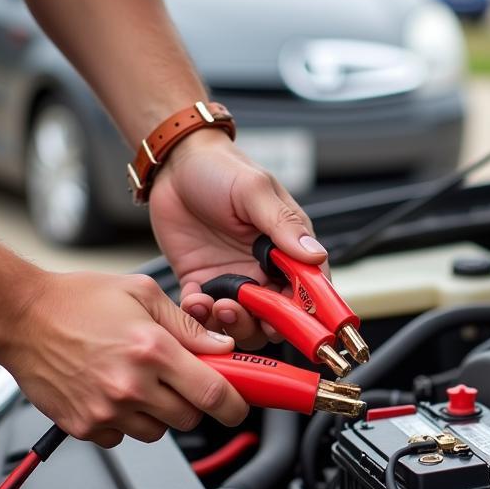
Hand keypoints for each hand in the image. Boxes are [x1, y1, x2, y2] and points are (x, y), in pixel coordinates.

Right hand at [0, 271, 248, 447]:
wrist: (18, 317)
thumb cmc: (76, 300)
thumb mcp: (142, 294)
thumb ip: (187, 326)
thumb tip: (221, 347)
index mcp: (152, 350)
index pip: (213, 394)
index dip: (234, 405)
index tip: (238, 406)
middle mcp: (131, 385)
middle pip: (189, 419)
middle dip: (192, 402)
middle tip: (177, 380)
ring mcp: (106, 410)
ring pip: (158, 432)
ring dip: (158, 413)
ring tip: (138, 381)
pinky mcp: (84, 426)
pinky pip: (122, 437)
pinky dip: (125, 422)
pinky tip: (112, 393)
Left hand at [148, 130, 327, 348]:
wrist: (174, 165)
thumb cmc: (221, 168)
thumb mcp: (254, 190)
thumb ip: (283, 225)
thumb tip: (316, 255)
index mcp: (287, 248)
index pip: (309, 288)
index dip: (306, 310)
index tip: (293, 318)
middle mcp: (263, 270)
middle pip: (278, 316)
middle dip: (265, 324)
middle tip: (248, 314)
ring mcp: (233, 279)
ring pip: (243, 322)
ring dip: (233, 324)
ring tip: (217, 306)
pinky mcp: (201, 283)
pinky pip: (204, 315)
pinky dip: (200, 317)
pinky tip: (194, 300)